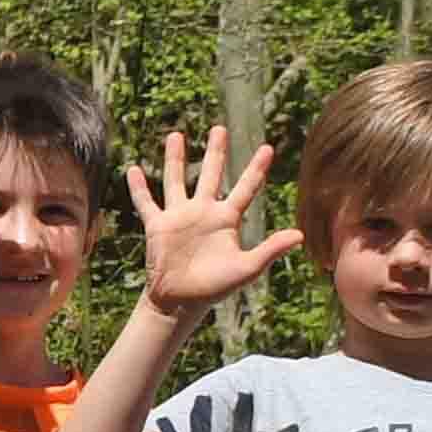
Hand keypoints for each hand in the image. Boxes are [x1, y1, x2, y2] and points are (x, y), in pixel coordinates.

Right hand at [126, 126, 302, 316]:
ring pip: (177, 180)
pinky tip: (132, 170)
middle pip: (211, 174)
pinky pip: (146, 203)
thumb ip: (270, 250)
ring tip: (176, 135)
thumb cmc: (215, 288)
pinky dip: (139, 188)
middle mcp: (203, 212)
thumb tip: (299, 235)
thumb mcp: (246, 268)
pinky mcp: (158, 226)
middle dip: (215, 152)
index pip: (245, 188)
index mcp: (227, 220)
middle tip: (219, 129)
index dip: (256, 169)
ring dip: (176, 159)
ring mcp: (179, 217)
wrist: (181, 302)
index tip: (268, 148)